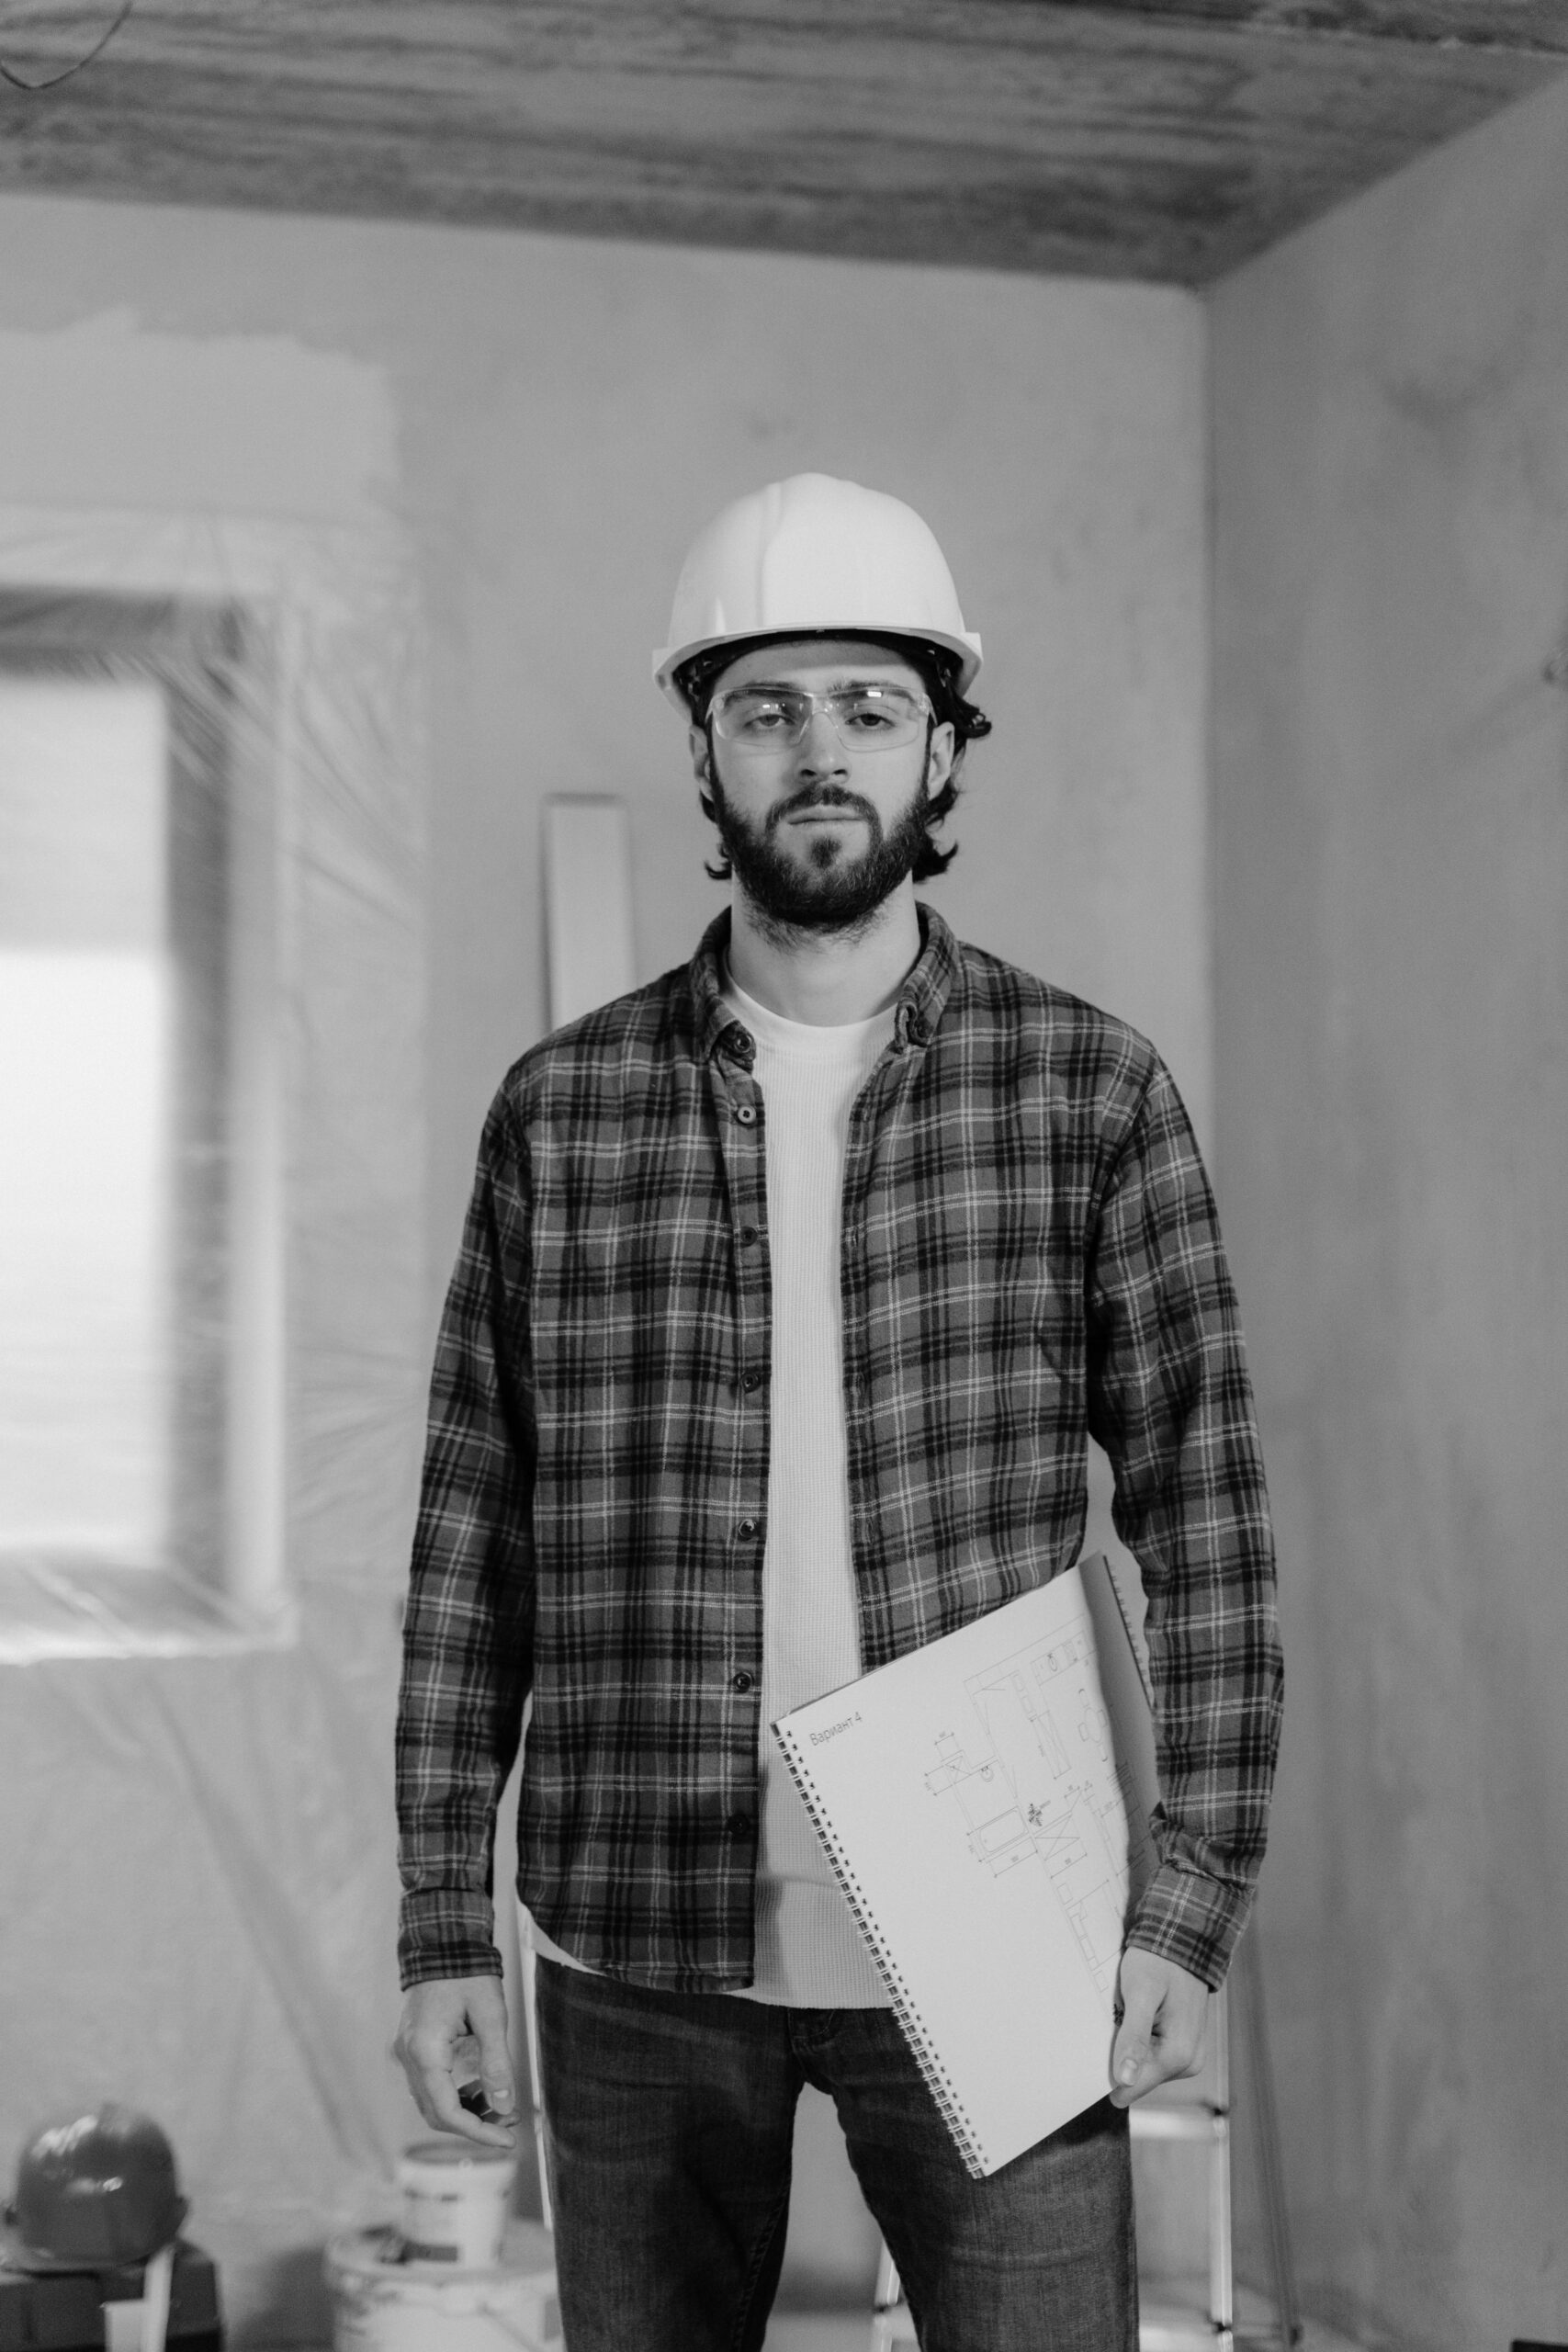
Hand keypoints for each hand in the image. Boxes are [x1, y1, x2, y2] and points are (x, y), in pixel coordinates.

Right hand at [394, 1973, 518, 2147]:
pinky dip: (456, 2095)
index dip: (478, 2132)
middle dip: (474, 2125)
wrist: (443, 1942)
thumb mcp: (491, 2016)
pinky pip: (431, 2085)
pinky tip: (483, 2092)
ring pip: (433, 2102)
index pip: (447, 2111)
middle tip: (509, 2126)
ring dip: (466, 2112)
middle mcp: (408, 2057)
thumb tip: (505, 2107)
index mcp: (425, 2051)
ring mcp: (407, 2053)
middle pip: (437, 2113)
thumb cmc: (469, 1974)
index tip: (508, 2140)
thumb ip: (496, 2064)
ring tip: (502, 2110)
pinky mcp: (413, 2048)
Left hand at [1109, 1946, 1208, 2107]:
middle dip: (1121, 2053)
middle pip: (1136, 2078)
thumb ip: (1134, 2038)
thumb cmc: (1159, 1963)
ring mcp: (1187, 2057)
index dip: (1109, 2069)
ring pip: (1142, 2067)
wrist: (1182, 1941)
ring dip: (1129, 2044)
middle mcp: (1187, 2063)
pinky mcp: (1182, 2048)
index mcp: (1178, 2056)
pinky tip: (1136, 2016)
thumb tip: (1126, 2080)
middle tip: (1118, 2017)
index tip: (1100, 2043)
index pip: (1131, 2088)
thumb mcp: (1141, 1994)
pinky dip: (1138, 2039)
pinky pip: (1151, 2055)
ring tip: (1129, 2012)